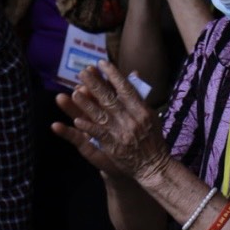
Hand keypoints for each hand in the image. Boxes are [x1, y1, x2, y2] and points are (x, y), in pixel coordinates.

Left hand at [54, 60, 170, 182]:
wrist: (154, 166)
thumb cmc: (153, 139)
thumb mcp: (151, 115)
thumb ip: (140, 96)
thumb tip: (134, 74)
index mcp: (143, 110)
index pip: (126, 89)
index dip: (113, 75)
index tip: (102, 63)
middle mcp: (133, 120)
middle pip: (111, 99)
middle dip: (96, 84)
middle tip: (83, 72)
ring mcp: (123, 133)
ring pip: (102, 115)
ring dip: (87, 104)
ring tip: (75, 92)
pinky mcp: (114, 147)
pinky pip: (99, 135)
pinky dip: (89, 127)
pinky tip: (77, 120)